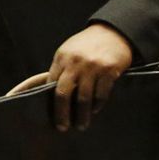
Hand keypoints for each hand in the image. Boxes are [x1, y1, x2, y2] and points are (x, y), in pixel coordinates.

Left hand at [5, 23, 132, 131]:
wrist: (113, 32)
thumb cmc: (87, 45)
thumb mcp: (69, 51)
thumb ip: (61, 69)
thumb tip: (49, 91)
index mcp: (61, 58)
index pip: (49, 83)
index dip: (47, 100)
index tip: (45, 114)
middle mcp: (75, 63)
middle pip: (63, 93)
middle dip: (61, 113)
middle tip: (62, 127)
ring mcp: (92, 67)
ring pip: (83, 98)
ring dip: (81, 114)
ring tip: (81, 125)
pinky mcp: (109, 70)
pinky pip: (101, 94)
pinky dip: (97, 105)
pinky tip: (94, 110)